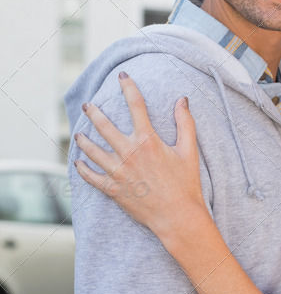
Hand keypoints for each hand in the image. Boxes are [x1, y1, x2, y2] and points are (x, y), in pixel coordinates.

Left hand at [74, 72, 204, 239]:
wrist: (177, 216)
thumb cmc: (186, 184)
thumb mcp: (189, 151)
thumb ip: (185, 123)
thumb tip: (182, 100)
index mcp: (148, 140)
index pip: (136, 105)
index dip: (128, 87)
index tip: (122, 76)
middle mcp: (129, 153)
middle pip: (104, 126)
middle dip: (94, 112)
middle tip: (88, 106)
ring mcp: (118, 172)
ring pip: (92, 150)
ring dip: (83, 140)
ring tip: (79, 134)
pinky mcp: (112, 189)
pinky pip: (91, 176)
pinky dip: (82, 169)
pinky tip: (78, 163)